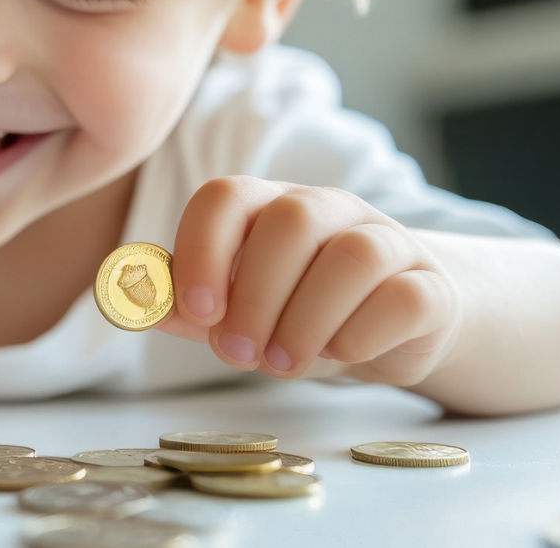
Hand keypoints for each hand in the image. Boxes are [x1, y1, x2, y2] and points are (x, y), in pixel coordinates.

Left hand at [158, 176, 463, 386]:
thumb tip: (129, 303)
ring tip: (284, 362)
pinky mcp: (430, 287)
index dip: (202, 248)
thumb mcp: (241, 310)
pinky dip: (363, 334)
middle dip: (255, 295)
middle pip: (289, 222)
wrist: (399, 327)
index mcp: (270, 208)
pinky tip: (343, 353)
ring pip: (352, 256)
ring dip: (307, 319)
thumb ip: (189, 306)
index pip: (227, 197)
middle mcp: (329, 211)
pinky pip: (402, 297)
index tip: (196, 310)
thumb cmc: (303, 311)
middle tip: (238, 352)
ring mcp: (386, 241)